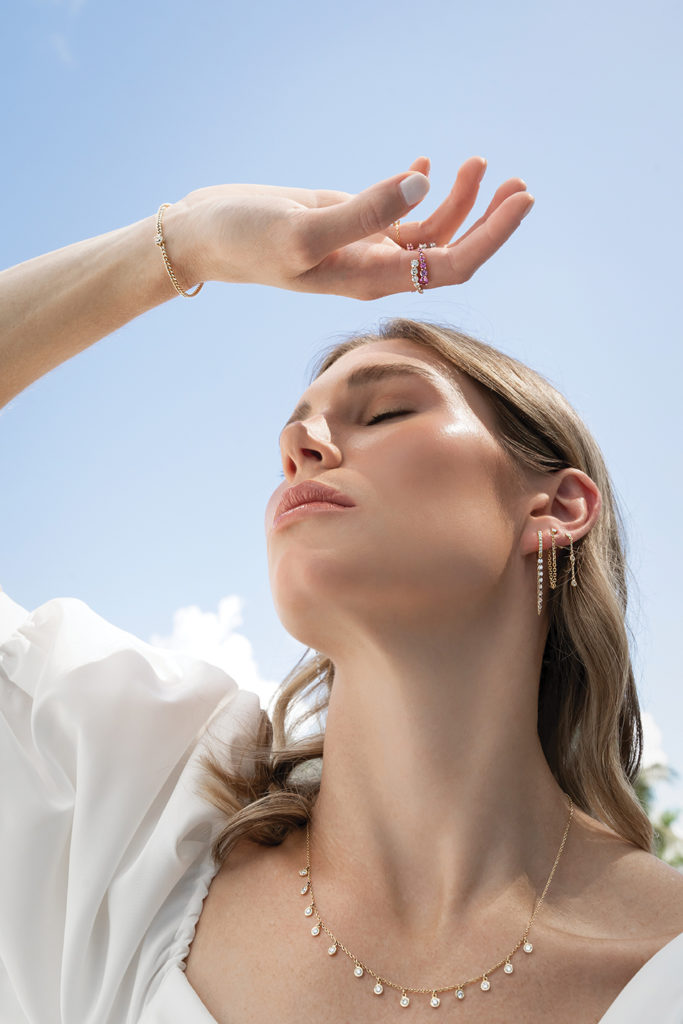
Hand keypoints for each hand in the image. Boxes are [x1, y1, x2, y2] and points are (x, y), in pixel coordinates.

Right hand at [166, 156, 533, 300]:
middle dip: (489, 221)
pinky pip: (401, 214)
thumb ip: (365, 212)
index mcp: (371, 279)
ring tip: (478, 162)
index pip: (449, 266)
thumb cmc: (247, 238)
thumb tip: (422, 185)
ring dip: (460, 199)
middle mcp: (375, 270)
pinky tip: (428, 163)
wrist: (207, 235)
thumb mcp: (304, 228)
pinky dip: (421, 189)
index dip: (490, 238)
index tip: (520, 201)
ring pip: (429, 230)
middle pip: (450, 252)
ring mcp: (365, 248)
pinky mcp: (352, 226)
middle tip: (519, 185)